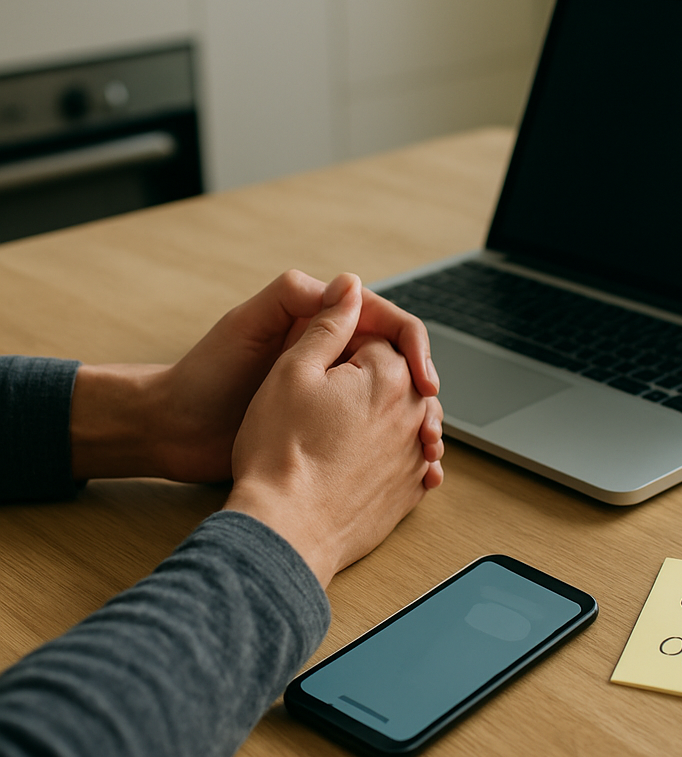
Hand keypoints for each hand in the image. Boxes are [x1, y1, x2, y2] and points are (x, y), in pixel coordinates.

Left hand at [70, 270, 440, 482]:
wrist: (174, 431)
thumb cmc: (204, 375)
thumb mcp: (246, 326)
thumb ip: (292, 298)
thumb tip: (350, 284)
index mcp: (318, 326)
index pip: (385, 325)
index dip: (413, 350)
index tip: (424, 381)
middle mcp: (332, 358)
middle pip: (398, 367)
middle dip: (423, 394)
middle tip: (432, 427)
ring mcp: (331, 396)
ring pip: (393, 405)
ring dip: (417, 426)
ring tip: (429, 454)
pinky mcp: (325, 432)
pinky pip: (374, 437)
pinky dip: (398, 452)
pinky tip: (414, 472)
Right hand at [224, 274, 442, 586]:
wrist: (284, 529)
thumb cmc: (279, 449)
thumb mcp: (292, 370)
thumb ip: (328, 324)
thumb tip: (351, 286)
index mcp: (391, 375)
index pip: (378, 340)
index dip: (343, 347)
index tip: (314, 369)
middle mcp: (414, 414)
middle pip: (398, 378)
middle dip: (367, 381)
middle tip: (321, 403)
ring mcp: (416, 457)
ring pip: (405, 419)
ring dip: (380, 417)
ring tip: (336, 433)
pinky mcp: (409, 493)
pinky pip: (408, 461)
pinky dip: (388, 454)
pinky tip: (356, 461)